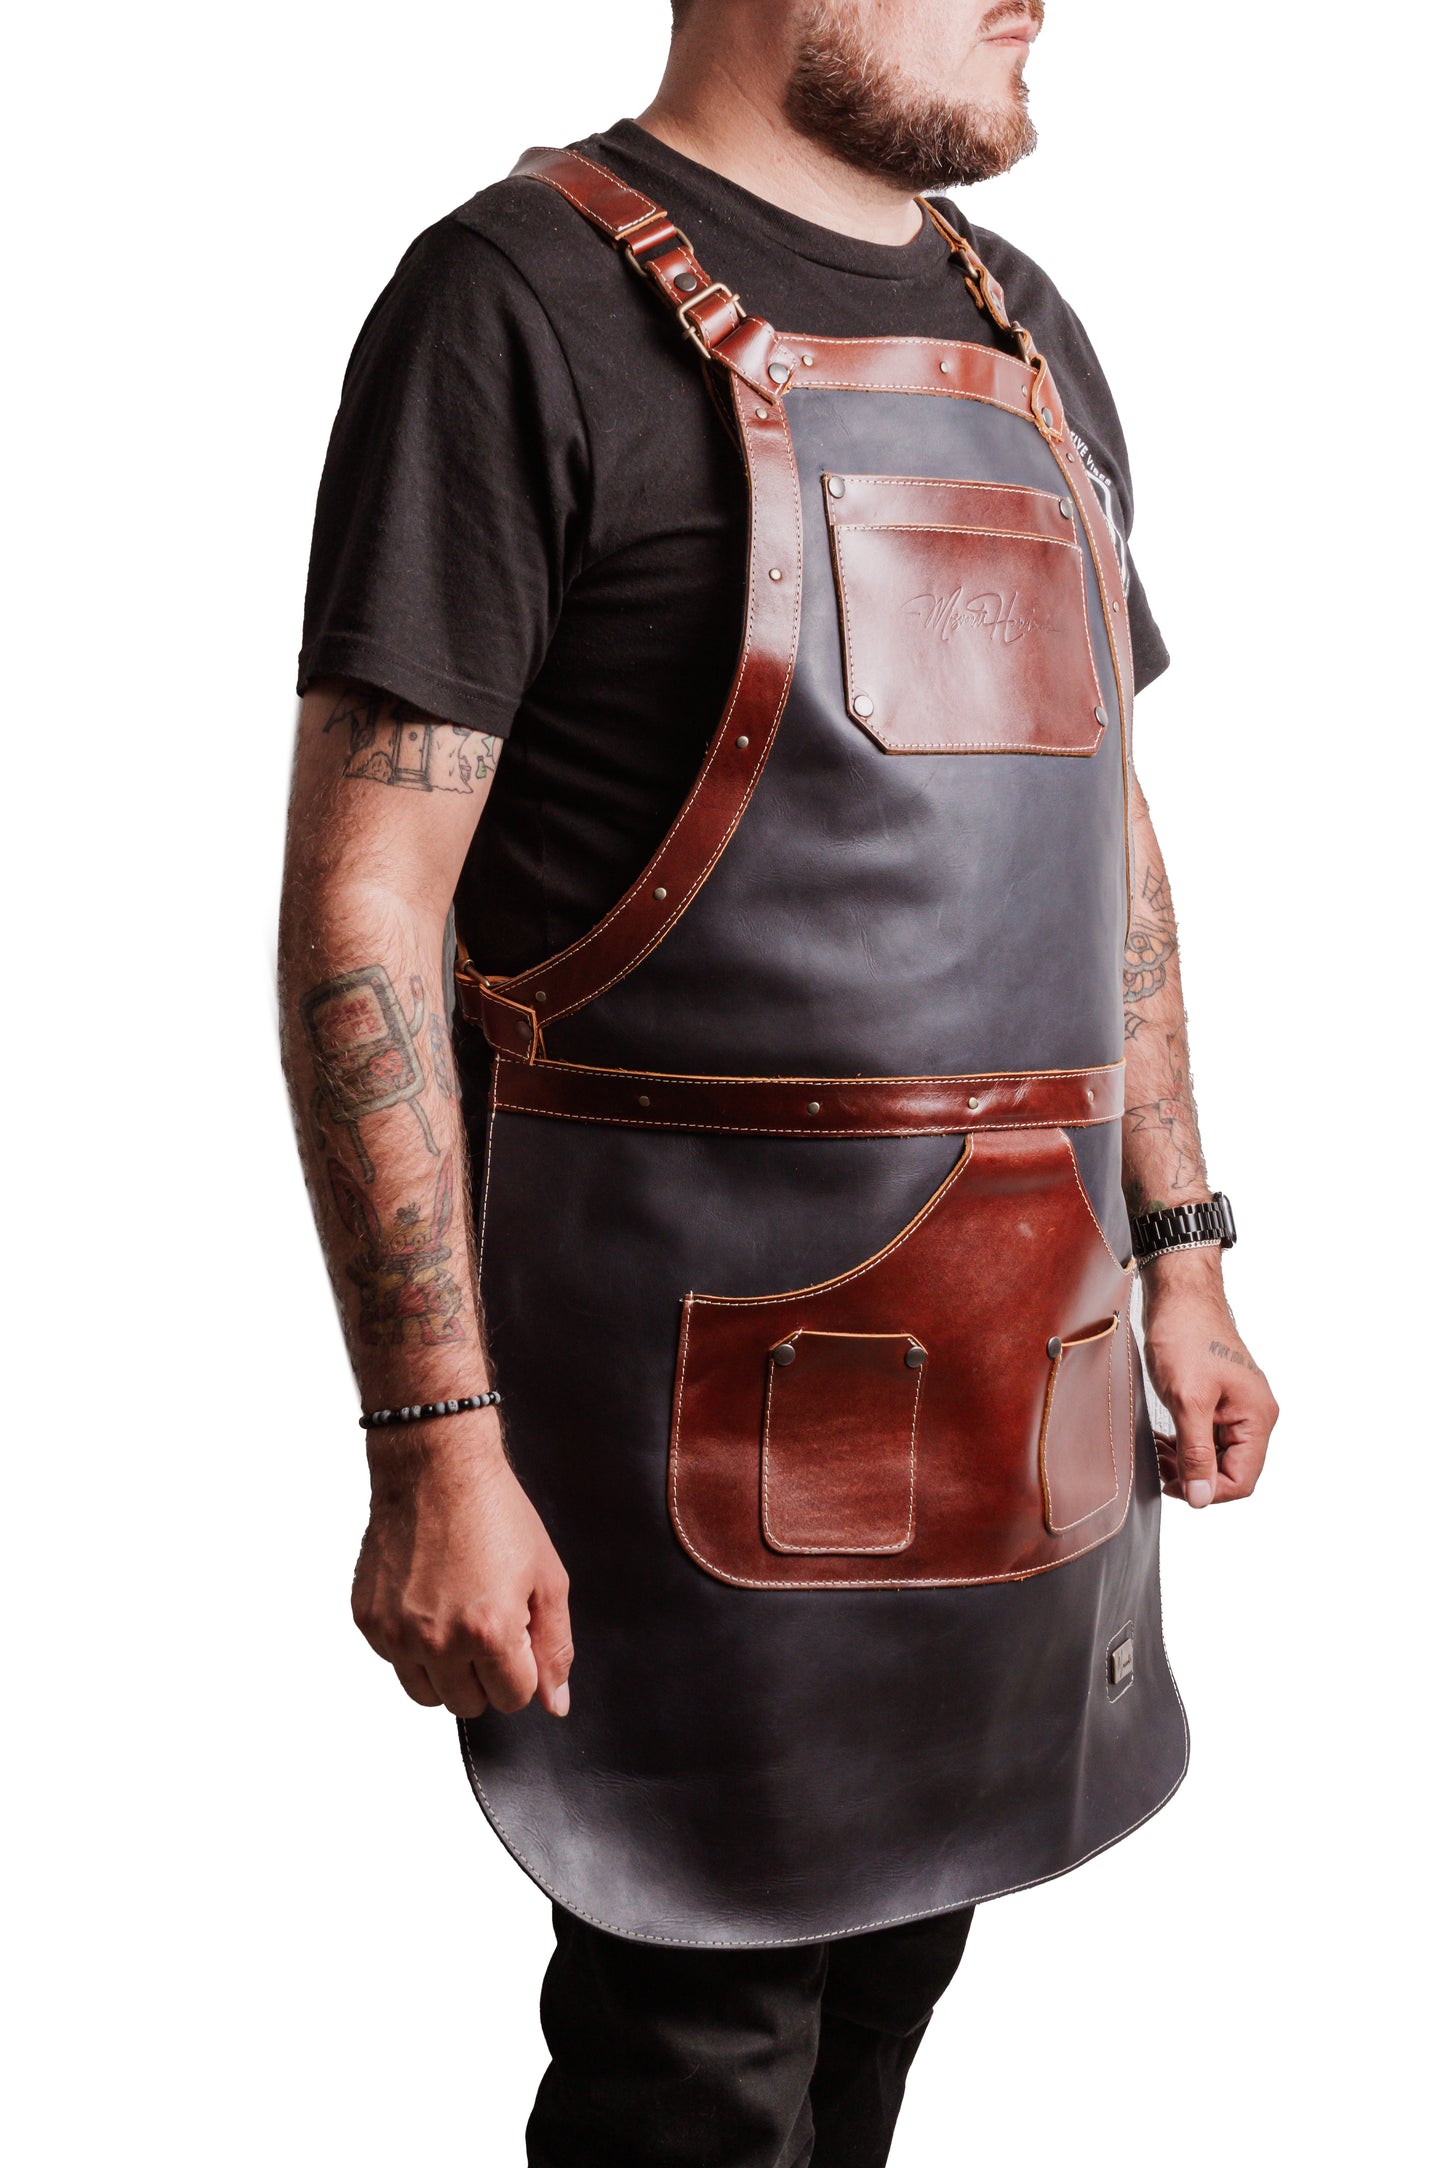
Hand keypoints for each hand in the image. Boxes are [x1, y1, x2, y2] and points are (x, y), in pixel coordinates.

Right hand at [351, 1414, 572, 1718]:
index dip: (522, 1667)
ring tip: (457, 1618)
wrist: (435, 1466)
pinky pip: (394, 1661)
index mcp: (489, 1632)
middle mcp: (437, 1640)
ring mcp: (396, 1632)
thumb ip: (555, 1646)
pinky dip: (412, 1644)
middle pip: (468, 1704)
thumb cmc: (495, 1512)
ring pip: (426, 1694)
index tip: (518, 1632)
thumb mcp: (548, 1577)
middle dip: (485, 1674)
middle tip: (488, 1623)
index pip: (513, 1698)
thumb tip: (556, 1702)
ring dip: (446, 1670)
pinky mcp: (368, 1619)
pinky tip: (427, 1600)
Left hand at [1141, 1249, 1278, 1508]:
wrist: (1178, 1294)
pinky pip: (1208, 1437)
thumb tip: (1200, 1496)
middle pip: (1230, 1471)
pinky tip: (1163, 1441)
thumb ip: (1196, 1452)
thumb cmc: (1186, 1334)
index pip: (1242, 1481)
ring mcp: (1237, 1407)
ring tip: (1157, 1454)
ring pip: (1216, 1456)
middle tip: (1159, 1466)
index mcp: (1257, 1417)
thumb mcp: (1187, 1400)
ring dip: (1187, 1461)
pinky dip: (1185, 1444)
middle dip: (1194, 1475)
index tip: (1174, 1485)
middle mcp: (1254, 1415)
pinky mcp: (1219, 1399)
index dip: (1207, 1490)